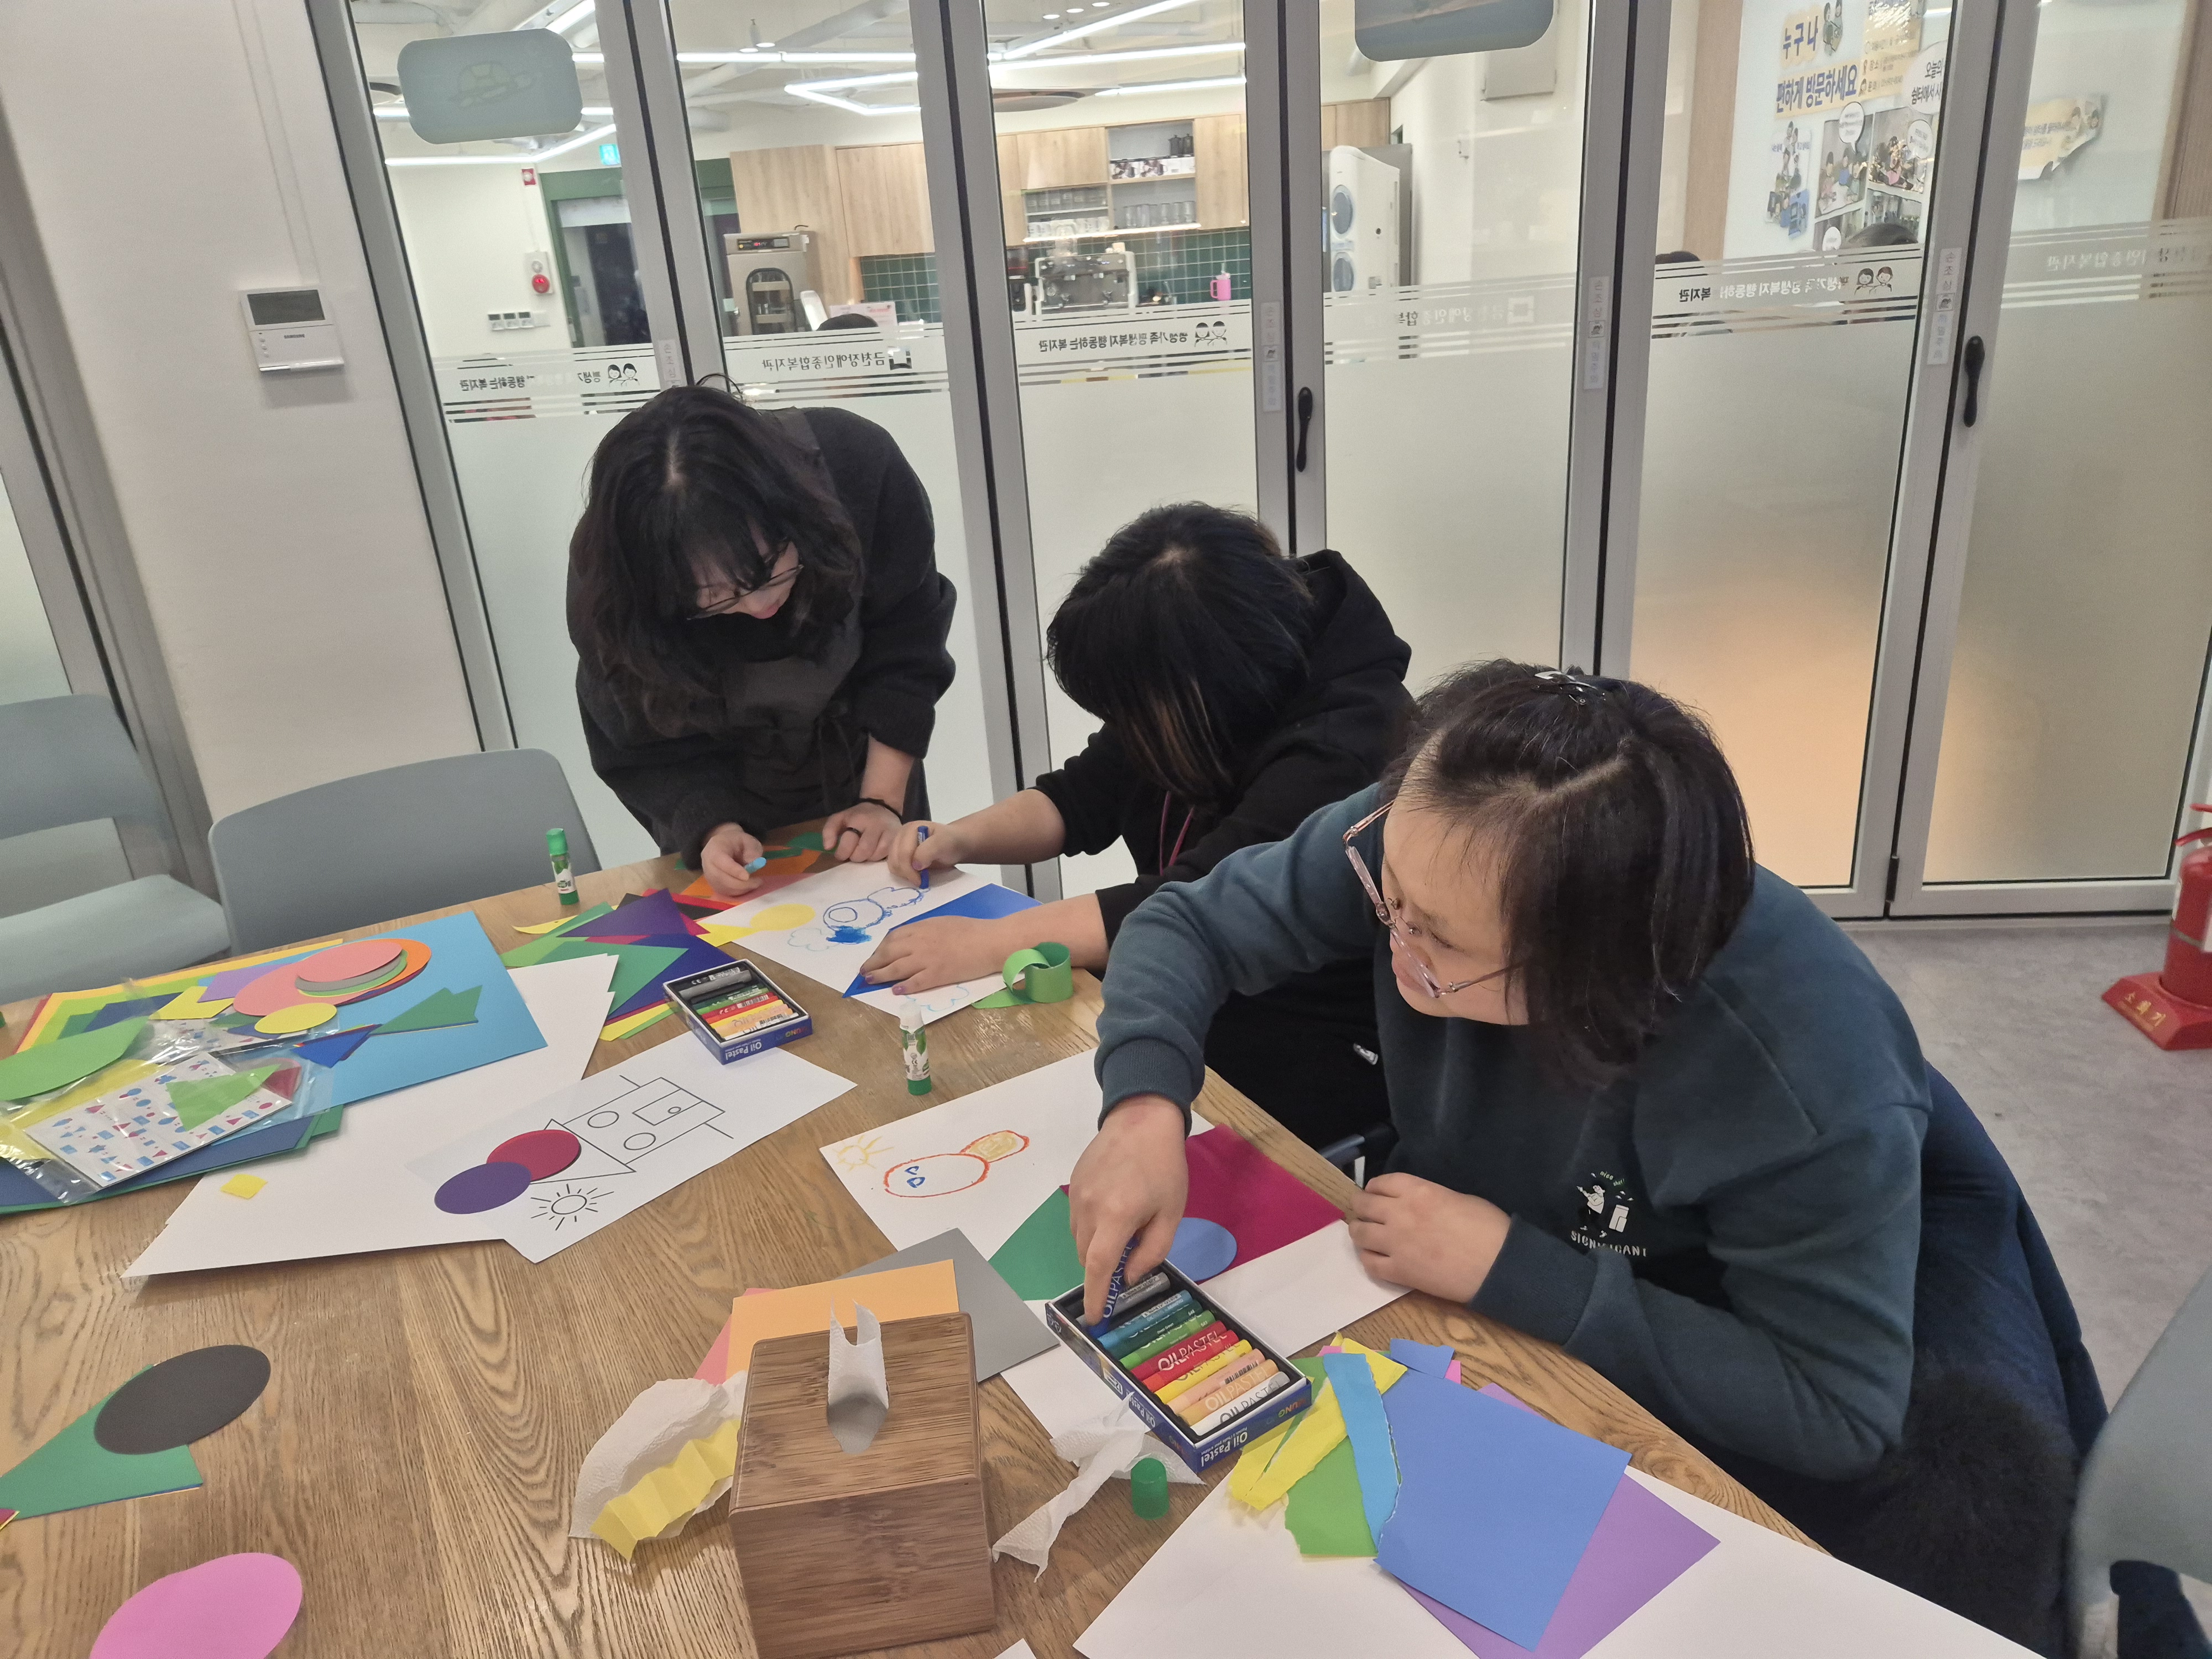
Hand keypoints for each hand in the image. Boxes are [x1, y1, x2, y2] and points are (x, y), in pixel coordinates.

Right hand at [699, 823, 764, 897]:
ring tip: (755, 883)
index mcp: (714, 849)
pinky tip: (747, 886)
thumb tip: (752, 861)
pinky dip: (737, 892)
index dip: (734, 870)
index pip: (721, 861)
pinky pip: (724, 892)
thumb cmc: (735, 841)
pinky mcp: (713, 884)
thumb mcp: (747, 839)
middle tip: (757, 882)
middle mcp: (708, 863)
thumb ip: (752, 848)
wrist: (723, 845)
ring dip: (741, 889)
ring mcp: (709, 875)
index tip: (747, 876)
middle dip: (740, 883)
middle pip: (720, 878)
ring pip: (723, 887)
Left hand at [823, 799, 901, 863]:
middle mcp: (875, 823)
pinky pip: (887, 856)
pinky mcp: (898, 838)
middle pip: (863, 851)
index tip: (841, 853)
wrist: (883, 807)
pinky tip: (876, 851)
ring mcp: (889, 830)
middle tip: (855, 853)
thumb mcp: (840, 818)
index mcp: (858, 818)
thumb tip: (828, 847)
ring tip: (866, 851)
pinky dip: (879, 857)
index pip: (848, 841)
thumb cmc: (858, 816)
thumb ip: (829, 830)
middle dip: (855, 856)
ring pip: (875, 856)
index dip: (842, 852)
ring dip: (868, 858)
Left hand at [860, 915, 1003, 994]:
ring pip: (897, 968)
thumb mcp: (943, 923)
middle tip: (864, 971)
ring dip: (881, 975)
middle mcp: (920, 943)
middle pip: (889, 953)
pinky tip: (895, 990)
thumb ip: (924, 931)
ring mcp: (927, 960)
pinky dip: (903, 986)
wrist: (990, 941)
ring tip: (870, 980)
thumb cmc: (971, 929)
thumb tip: (910, 940)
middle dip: (873, 962)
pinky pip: (915, 982)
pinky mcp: (937, 975)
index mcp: (922, 928)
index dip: (880, 948)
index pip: (893, 938)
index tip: (875, 955)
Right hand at [887, 819, 966, 885]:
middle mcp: (900, 836)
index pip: (903, 852)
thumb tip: (915, 865)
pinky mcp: (899, 855)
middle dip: (906, 872)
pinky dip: (903, 874)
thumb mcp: (943, 843)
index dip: (909, 869)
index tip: (920, 880)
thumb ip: (928, 851)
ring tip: (918, 876)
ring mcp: (898, 845)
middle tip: (920, 880)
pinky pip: (895, 867)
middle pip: (895, 859)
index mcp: (909, 829)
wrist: (954, 844)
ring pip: (893, 864)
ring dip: (904, 874)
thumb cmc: (949, 842)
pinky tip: (914, 874)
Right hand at [1068, 1095, 1188, 1324]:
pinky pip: (1077, 1219)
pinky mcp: (1072, 1184)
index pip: (1098, 1266)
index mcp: (1117, 1216)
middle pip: (1086, 1256)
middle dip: (1102, 1269)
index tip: (1093, 1317)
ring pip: (1079, 1239)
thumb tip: (1128, 1276)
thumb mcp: (1171, 1213)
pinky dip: (1091, 1228)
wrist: (1141, 1120)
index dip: (1094, 1295)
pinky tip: (1113, 1209)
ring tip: (1124, 1228)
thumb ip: (1152, 1251)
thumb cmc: (1164, 1168)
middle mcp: (1089, 1208)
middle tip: (1126, 1263)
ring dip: (1096, 1247)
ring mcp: (1076, 1195)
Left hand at [1347, 1173, 1511, 1302]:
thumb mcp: (1459, 1197)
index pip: (1381, 1182)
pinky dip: (1368, 1258)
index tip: (1373, 1193)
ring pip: (1360, 1233)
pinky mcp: (1399, 1271)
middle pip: (1364, 1204)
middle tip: (1364, 1213)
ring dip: (1359, 1231)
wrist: (1498, 1265)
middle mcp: (1400, 1213)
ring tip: (1363, 1234)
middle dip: (1361, 1207)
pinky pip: (1370, 1263)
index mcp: (1418, 1190)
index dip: (1374, 1188)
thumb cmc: (1488, 1227)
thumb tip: (1421, 1205)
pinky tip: (1373, 1257)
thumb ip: (1431, 1197)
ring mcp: (1396, 1243)